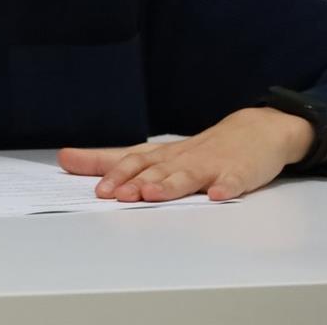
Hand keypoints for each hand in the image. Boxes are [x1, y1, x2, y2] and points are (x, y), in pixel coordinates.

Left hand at [57, 107, 313, 201]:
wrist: (258, 130)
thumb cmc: (202, 149)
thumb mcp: (158, 154)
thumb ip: (115, 161)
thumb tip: (67, 160)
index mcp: (162, 156)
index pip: (127, 157)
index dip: (103, 166)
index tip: (72, 164)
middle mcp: (182, 158)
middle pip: (153, 168)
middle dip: (131, 180)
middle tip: (111, 193)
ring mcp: (211, 165)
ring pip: (188, 175)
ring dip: (169, 184)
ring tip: (152, 193)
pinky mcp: (239, 173)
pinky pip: (233, 181)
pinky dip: (225, 187)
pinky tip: (217, 195)